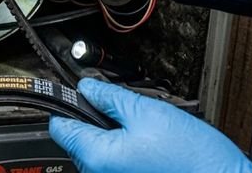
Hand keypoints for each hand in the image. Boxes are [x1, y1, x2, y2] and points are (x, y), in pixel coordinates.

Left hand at [49, 78, 251, 172]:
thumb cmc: (192, 159)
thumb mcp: (147, 113)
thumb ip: (110, 97)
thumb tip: (87, 87)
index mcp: (96, 155)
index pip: (60, 127)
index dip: (67, 105)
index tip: (75, 94)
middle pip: (77, 139)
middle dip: (94, 120)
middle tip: (122, 111)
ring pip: (97, 152)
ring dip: (111, 137)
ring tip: (142, 132)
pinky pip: (113, 165)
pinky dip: (123, 153)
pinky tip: (147, 149)